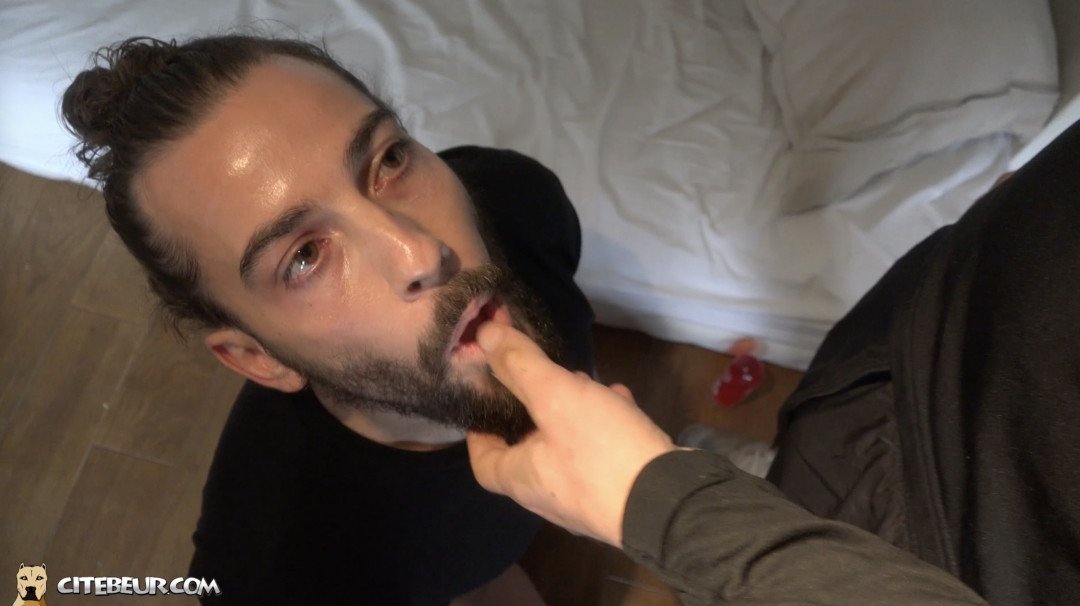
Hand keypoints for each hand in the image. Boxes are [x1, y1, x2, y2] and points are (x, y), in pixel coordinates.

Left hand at [466, 322, 675, 546]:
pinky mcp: (623, 491)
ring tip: (585, 381)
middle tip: (540, 376)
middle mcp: (550, 494)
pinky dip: (606, 423)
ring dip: (573, 412)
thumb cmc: (601, 452)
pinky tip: (621, 398)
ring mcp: (589, 496)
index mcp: (522, 479)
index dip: (480, 430)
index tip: (486, 399)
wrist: (672, 502)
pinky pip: (604, 453)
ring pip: (569, 447)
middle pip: (529, 449)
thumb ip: (520, 365)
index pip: (483, 462)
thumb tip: (485, 335)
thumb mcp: (556, 397)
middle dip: (534, 410)